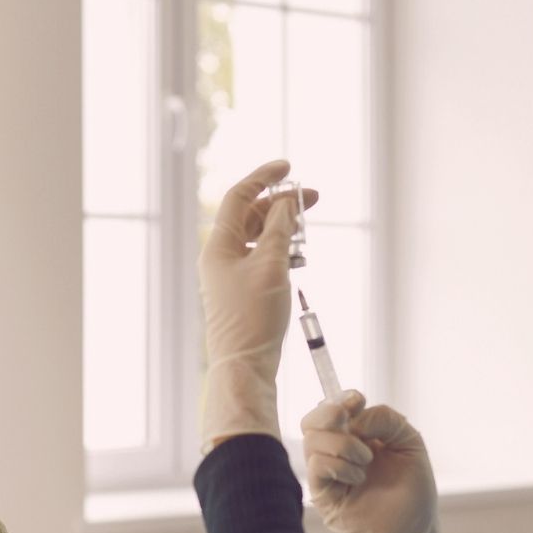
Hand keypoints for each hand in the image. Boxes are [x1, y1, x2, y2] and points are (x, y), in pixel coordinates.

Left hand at [198, 159, 318, 448]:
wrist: (244, 365)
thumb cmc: (254, 317)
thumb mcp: (272, 264)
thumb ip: (279, 228)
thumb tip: (285, 202)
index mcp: (219, 245)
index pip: (240, 196)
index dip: (264, 177)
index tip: (289, 167)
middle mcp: (220, 256)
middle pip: (250, 215)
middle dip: (280, 203)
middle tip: (312, 198)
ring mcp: (230, 275)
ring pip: (257, 237)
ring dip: (282, 228)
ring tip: (307, 230)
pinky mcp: (242, 292)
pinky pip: (261, 258)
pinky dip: (280, 251)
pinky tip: (298, 256)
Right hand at [302, 393, 458, 532]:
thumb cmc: (414, 495)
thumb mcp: (410, 445)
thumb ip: (387, 420)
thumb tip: (355, 416)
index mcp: (358, 439)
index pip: (333, 409)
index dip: (341, 399)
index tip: (357, 401)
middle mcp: (339, 454)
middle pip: (311, 421)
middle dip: (327, 412)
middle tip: (349, 420)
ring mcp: (329, 475)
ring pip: (311, 440)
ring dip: (342, 442)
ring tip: (366, 461)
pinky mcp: (323, 496)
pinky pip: (316, 466)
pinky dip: (338, 464)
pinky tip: (359, 478)